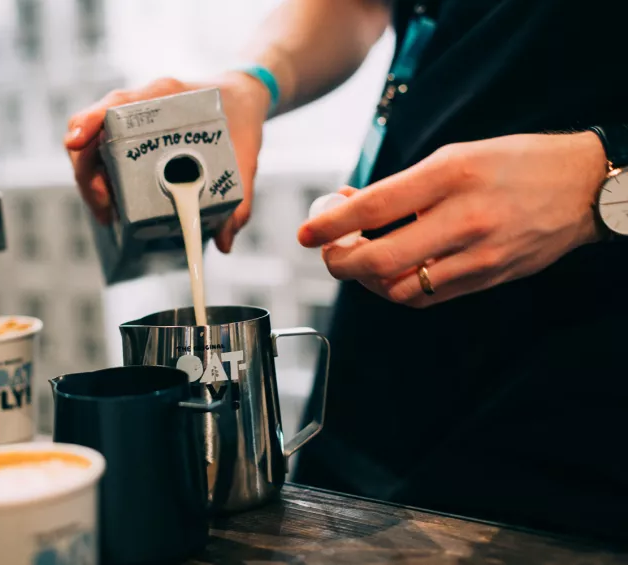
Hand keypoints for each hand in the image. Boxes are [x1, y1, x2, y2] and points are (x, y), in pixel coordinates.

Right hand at [64, 73, 269, 252]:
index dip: (91, 120)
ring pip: (93, 146)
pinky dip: (102, 181)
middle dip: (88, 172)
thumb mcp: (245, 154)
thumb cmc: (241, 117)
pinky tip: (113, 206)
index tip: (76, 142)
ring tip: (108, 215)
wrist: (242, 98)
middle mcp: (142, 104)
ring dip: (92, 182)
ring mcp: (132, 121)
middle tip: (105, 209)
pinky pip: (104, 155)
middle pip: (93, 131)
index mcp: (166, 95)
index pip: (117, 103)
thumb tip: (225, 241)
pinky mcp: (131, 137)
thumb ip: (240, 196)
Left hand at [298, 132, 608, 306]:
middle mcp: (464, 217)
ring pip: (400, 287)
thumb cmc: (512, 163)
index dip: (331, 223)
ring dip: (368, 280)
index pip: (376, 206)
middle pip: (381, 258)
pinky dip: (398, 288)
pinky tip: (392, 272)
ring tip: (361, 260)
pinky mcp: (488, 278)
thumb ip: (401, 187)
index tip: (306, 232)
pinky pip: (427, 297)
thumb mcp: (454, 157)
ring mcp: (478, 254)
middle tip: (329, 253)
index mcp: (451, 175)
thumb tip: (347, 206)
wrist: (580, 188)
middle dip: (340, 262)